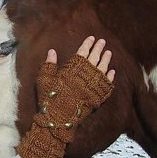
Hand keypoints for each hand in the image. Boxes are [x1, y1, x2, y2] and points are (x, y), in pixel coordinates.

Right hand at [17, 36, 114, 157]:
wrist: (58, 120)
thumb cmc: (49, 99)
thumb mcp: (44, 80)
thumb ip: (49, 65)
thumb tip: (52, 51)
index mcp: (72, 70)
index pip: (82, 53)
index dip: (87, 44)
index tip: (92, 37)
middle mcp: (84, 76)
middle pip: (94, 58)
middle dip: (98, 48)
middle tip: (103, 41)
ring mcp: (92, 87)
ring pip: (102, 69)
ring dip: (106, 60)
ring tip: (109, 52)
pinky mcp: (97, 97)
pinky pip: (107, 84)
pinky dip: (110, 77)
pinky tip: (112, 71)